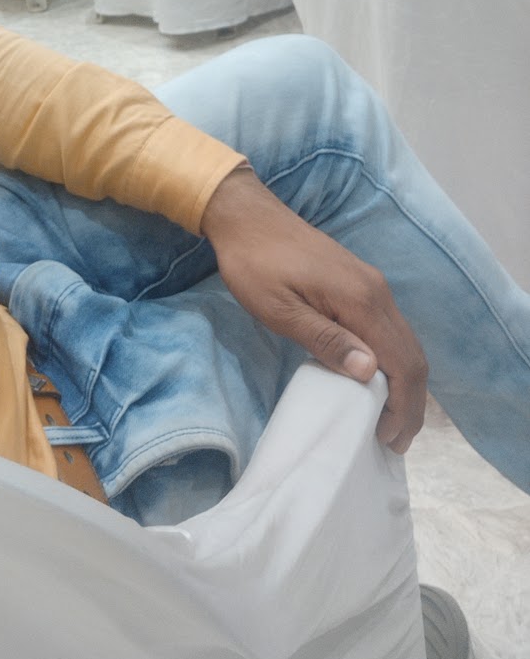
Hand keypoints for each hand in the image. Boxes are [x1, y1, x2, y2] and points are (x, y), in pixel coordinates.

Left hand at [200, 164, 427, 452]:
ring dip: (403, 383)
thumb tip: (370, 373)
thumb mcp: (280, 309)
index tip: (388, 440)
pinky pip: (389, 329)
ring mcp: (371, 285)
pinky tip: (375, 380)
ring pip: (404, 342)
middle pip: (412, 355)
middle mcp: (376, 292)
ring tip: (387, 420)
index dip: (403, 406)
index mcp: (360, 300)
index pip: (402, 363)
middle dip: (411, 403)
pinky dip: (392, 361)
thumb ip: (326, 340)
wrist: (246, 216)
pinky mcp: (359, 282)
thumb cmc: (254, 264)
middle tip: (393, 442)